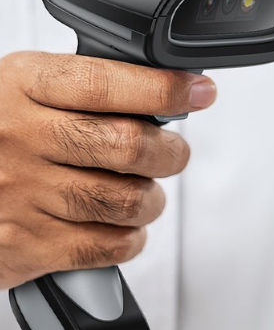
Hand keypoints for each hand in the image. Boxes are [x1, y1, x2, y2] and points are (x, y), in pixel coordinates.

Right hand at [0, 51, 215, 288]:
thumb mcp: (23, 89)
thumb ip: (88, 88)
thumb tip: (165, 90)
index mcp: (22, 86)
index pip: (106, 84)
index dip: (164, 89)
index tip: (198, 92)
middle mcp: (19, 137)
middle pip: (129, 145)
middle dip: (170, 152)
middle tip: (170, 153)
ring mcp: (21, 193)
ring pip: (128, 199)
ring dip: (150, 198)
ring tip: (140, 192)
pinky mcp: (25, 245)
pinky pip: (110, 245)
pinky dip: (130, 238)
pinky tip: (119, 225)